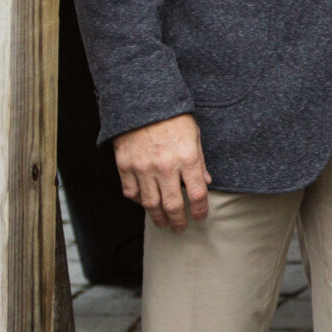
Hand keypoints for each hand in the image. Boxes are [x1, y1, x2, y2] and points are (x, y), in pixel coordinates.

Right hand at [113, 114, 211, 229]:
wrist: (144, 104)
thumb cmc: (173, 118)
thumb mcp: (194, 137)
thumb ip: (199, 162)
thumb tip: (206, 183)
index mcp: (187, 158)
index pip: (197, 193)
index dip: (200, 209)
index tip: (201, 217)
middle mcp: (165, 167)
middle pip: (173, 205)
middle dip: (179, 220)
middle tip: (181, 228)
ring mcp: (143, 168)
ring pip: (150, 204)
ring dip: (158, 217)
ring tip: (163, 223)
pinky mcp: (125, 167)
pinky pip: (131, 192)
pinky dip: (138, 201)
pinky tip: (145, 203)